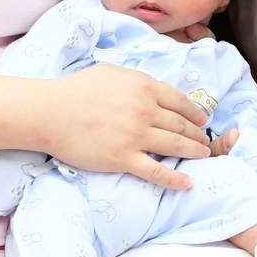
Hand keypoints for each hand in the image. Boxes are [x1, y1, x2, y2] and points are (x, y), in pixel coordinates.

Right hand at [40, 65, 208, 188]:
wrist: (51, 112)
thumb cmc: (76, 90)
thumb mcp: (113, 74)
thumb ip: (139, 82)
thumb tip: (160, 89)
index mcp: (144, 88)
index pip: (180, 102)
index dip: (195, 112)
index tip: (202, 119)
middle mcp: (145, 111)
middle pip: (181, 124)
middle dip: (197, 134)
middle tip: (205, 140)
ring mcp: (135, 136)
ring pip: (175, 145)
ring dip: (193, 151)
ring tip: (203, 156)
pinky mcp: (123, 158)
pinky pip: (156, 171)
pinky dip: (174, 179)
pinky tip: (187, 182)